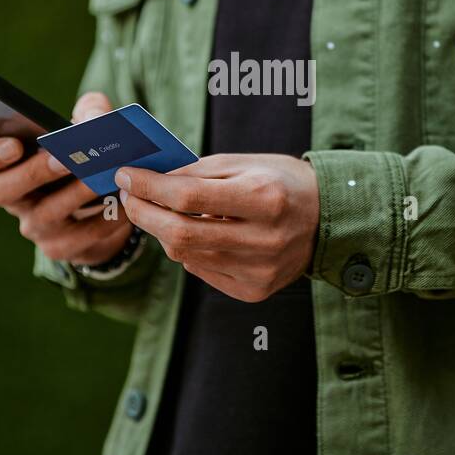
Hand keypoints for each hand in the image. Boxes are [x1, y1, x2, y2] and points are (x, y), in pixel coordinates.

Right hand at [0, 91, 133, 266]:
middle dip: (31, 173)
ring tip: (101, 177)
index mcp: (2, 163)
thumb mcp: (86, 125)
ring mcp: (33, 225)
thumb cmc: (85, 153)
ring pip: (44, 214)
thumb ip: (90, 110)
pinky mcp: (60, 247)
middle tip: (62, 157)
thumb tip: (95, 118)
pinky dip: (103, 220)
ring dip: (73, 194)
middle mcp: (10, 197)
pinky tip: (122, 204)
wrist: (105, 202)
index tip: (12, 144)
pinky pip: (78, 238)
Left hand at [115, 153, 318, 301]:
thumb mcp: (245, 164)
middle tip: (129, 197)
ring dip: (162, 232)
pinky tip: (193, 233)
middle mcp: (262, 239)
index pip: (188, 197)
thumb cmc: (283, 182)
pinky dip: (188, 251)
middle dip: (144, 213)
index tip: (126, 175)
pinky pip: (202, 271)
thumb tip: (149, 181)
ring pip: (186, 256)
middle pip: (180, 234)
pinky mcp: (255, 290)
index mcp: (263, 198)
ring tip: (158, 211)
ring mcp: (259, 270)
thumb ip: (198, 172)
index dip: (149, 187)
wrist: (328, 219)